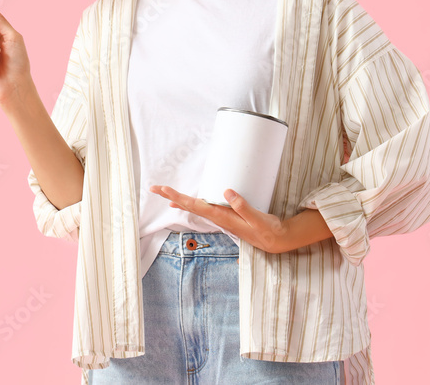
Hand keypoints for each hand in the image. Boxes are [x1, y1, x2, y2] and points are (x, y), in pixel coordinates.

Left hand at [149, 185, 289, 253]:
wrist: (274, 241)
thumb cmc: (267, 230)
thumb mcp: (258, 218)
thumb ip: (243, 207)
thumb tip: (226, 191)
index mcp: (222, 217)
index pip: (196, 205)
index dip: (179, 197)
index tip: (164, 191)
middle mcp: (217, 218)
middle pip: (190, 206)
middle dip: (172, 196)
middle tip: (155, 187)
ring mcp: (220, 217)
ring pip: (195, 207)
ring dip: (180, 200)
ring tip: (165, 193)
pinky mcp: (225, 216)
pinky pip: (203, 208)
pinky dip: (192, 203)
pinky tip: (187, 202)